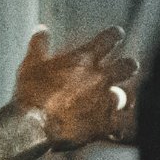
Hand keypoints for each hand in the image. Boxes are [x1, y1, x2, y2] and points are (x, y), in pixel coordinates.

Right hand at [9, 23, 139, 152]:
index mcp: (84, 59)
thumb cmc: (31, 93)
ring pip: (128, 96)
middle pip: (127, 66)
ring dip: (126, 97)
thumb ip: (39, 44)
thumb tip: (42, 29)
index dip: (115, 35)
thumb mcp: (30, 64)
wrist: (34, 126)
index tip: (117, 35)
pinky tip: (118, 130)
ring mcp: (104, 101)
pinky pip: (121, 125)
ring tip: (125, 100)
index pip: (109, 39)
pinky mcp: (104, 124)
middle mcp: (100, 77)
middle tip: (129, 67)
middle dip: (129, 66)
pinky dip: (120, 127)